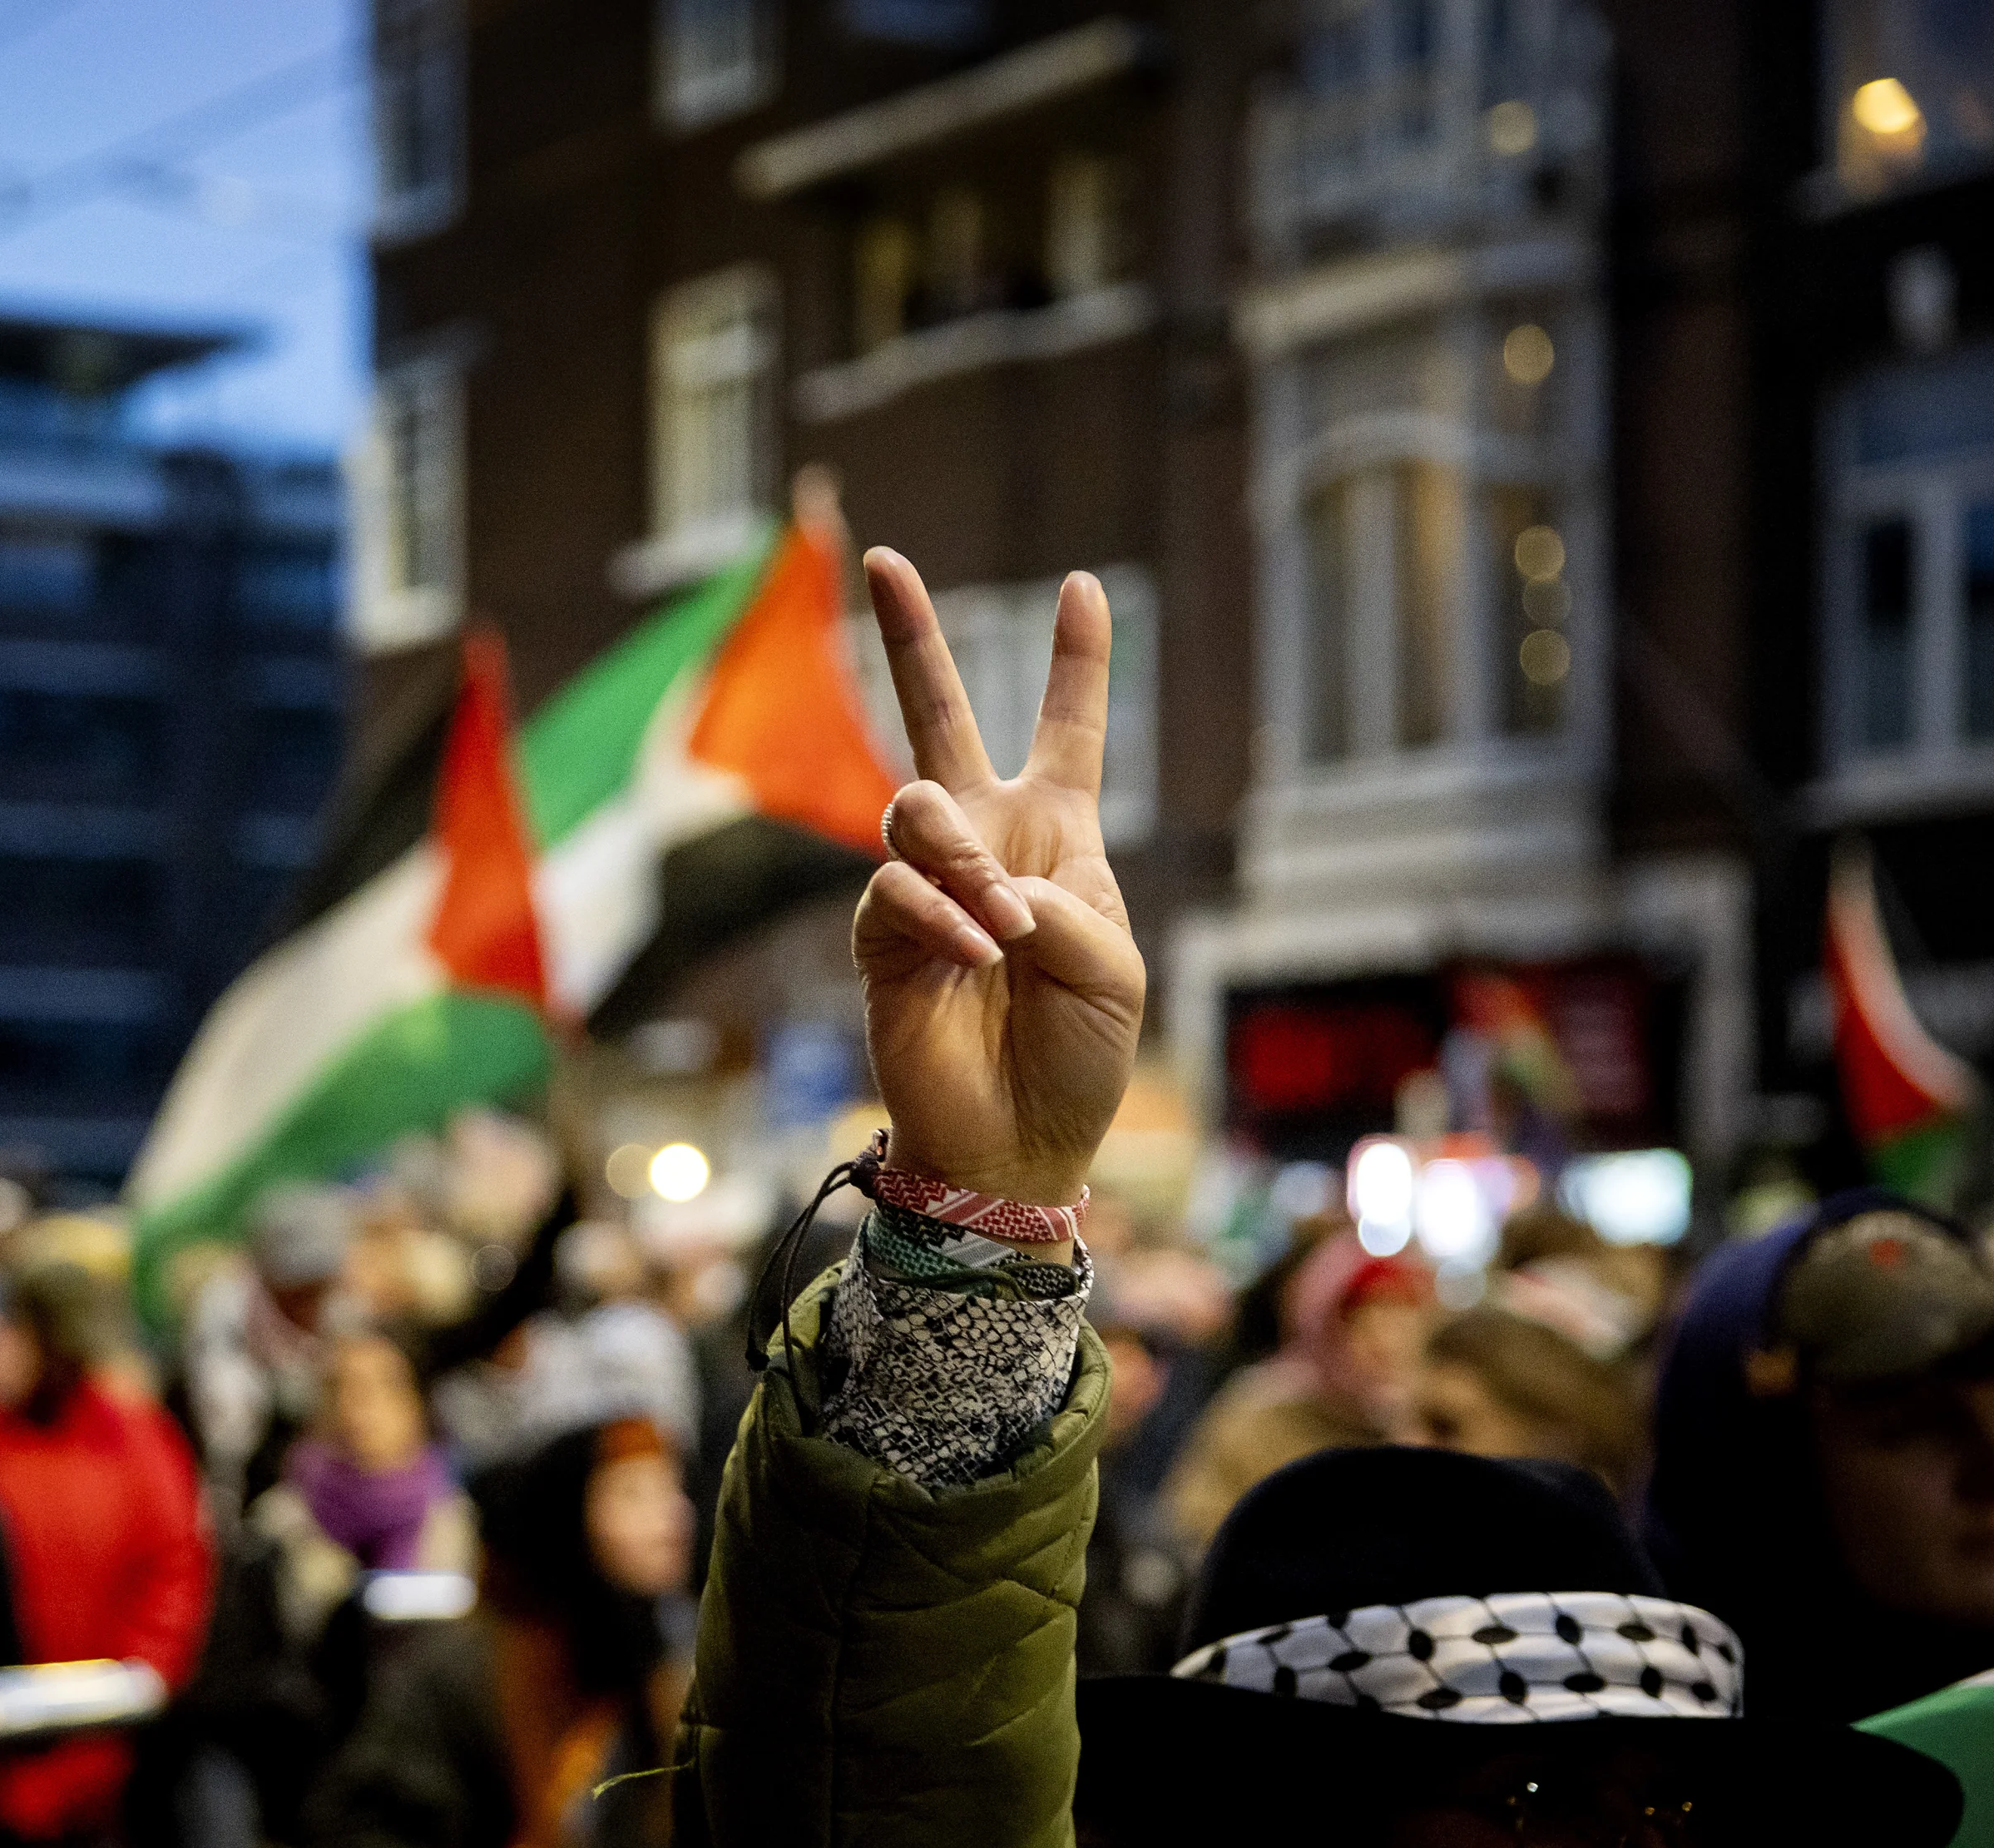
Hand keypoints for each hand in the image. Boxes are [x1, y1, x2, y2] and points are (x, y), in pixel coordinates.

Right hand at [853, 554, 1144, 1223]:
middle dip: (911, 639)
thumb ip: (1054, 901)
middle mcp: (987, 844)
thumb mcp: (1111, 967)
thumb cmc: (1081, 1055)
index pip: (1069, 729)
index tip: (1085, 587)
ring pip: (915, 807)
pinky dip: (939, 914)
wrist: (1017, 1141)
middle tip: (885, 560)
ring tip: (996, 925)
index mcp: (1060, 838)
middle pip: (943, 719)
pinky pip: (896, 889)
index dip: (1078, 660)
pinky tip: (973, 951)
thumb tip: (972, 875)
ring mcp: (928, 886)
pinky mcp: (881, 936)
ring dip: (959, 854)